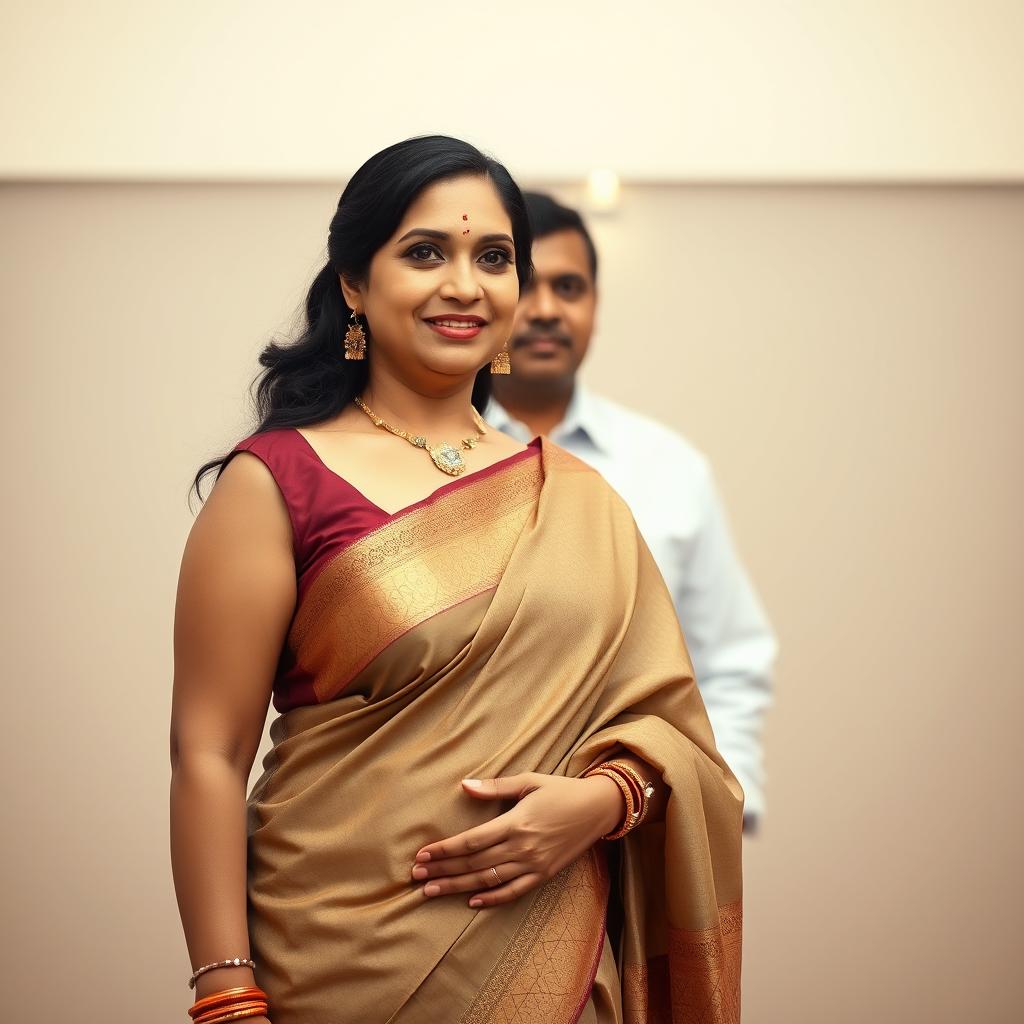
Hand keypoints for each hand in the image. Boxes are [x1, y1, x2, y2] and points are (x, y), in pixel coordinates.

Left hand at [412, 772, 623, 907]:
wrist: (598, 809)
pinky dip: (492, 899)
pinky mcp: (544, 875)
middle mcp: (522, 847)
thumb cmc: (561, 790)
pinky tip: (472, 903)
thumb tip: (465, 785)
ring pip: (488, 880)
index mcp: (516, 822)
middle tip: (417, 876)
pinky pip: (514, 892)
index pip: (471, 841)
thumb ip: (495, 786)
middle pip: (474, 864)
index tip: (423, 855)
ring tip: (432, 891)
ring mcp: (534, 864)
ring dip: (458, 887)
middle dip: (443, 871)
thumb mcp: (529, 780)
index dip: (445, 850)